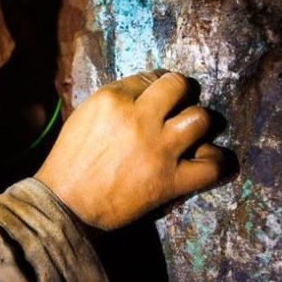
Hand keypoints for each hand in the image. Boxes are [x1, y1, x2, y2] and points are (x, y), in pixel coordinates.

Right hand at [34, 70, 226, 230]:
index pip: (151, 77)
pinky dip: (216, 162)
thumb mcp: (85, 115)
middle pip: (179, 86)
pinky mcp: (169, 181)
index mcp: (113, 99)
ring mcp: (158, 149)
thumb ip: (116, 100)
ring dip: (199, 124)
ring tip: (192, 133)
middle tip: (179, 107)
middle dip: (182, 94)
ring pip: (200, 118)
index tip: (159, 97)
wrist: (65, 203)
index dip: (157, 86)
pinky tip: (210, 159)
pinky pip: (210, 167)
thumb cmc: (70, 159)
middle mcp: (139, 118)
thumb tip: (147, 93)